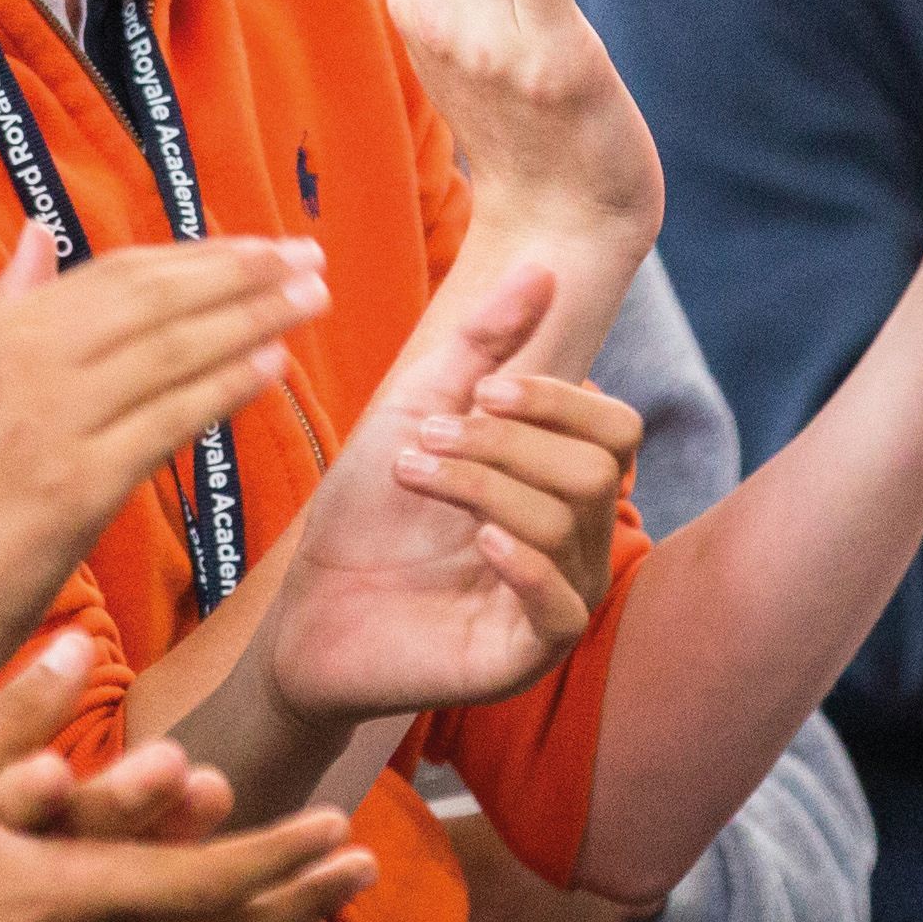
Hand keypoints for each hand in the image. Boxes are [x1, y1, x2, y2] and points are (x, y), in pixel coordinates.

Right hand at [0, 223, 321, 670]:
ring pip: (170, 351)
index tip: (265, 247)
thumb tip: (39, 232)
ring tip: (312, 299)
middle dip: (242, 274)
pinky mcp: (73, 487)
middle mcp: (22, 363)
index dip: (201, 255)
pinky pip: (167, 422)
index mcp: (2, 331)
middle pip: (154, 299)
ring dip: (252, 319)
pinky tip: (273, 369)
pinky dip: (225, 388)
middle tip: (310, 258)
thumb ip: (10, 304)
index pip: (121, 274)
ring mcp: (47, 423)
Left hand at [254, 257, 604, 728]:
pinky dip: (523, 564)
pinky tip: (475, 543)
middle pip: (597, 469)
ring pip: (570, 522)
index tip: (482, 388)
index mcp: (561, 482)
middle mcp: (577, 541)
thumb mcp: (419, 408)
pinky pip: (564, 607)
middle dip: (509, 440)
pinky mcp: (527, 656)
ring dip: (483, 483)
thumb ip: (483, 343)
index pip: (618, 428)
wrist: (305, 608)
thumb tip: (544, 265)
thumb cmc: (367, 511)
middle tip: (428, 436)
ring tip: (413, 473)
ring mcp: (558, 601)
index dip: (560, 399)